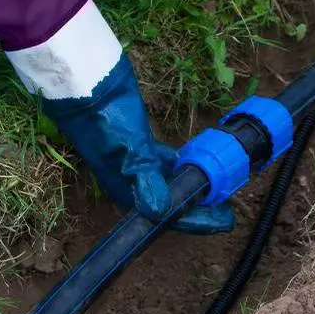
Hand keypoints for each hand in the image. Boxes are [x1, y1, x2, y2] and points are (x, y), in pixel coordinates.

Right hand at [42, 54, 233, 234]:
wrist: (87, 91)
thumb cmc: (105, 123)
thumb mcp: (129, 151)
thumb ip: (146, 179)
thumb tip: (160, 211)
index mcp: (128, 191)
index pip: (167, 215)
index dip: (197, 220)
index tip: (224, 221)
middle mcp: (133, 183)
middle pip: (172, 202)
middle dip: (198, 205)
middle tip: (227, 205)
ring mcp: (137, 164)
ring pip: (171, 182)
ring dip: (192, 185)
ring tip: (218, 185)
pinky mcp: (141, 147)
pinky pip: (166, 163)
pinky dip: (182, 165)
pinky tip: (196, 162)